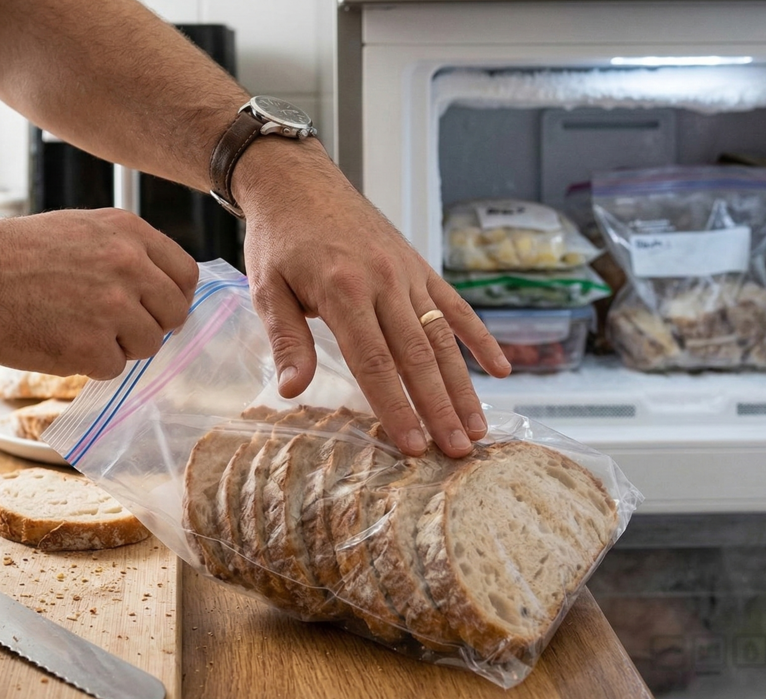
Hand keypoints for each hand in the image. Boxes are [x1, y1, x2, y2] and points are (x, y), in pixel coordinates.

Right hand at [0, 208, 197, 378]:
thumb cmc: (9, 254)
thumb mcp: (78, 230)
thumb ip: (124, 252)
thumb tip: (159, 285)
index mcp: (128, 231)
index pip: (185, 274)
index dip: (173, 297)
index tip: (158, 309)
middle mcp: (128, 265)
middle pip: (173, 314)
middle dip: (150, 326)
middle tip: (116, 328)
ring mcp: (113, 307)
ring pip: (147, 345)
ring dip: (118, 346)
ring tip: (75, 328)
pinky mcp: (92, 346)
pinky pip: (114, 368)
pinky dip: (89, 364)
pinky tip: (58, 341)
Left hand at [235, 142, 510, 457]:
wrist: (297, 180)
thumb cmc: (278, 238)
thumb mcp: (266, 288)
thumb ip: (286, 339)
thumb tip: (291, 391)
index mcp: (344, 291)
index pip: (375, 362)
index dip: (397, 407)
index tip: (415, 446)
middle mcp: (383, 282)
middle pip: (418, 356)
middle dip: (440, 408)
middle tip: (458, 451)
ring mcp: (407, 273)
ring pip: (442, 337)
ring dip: (462, 385)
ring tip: (479, 427)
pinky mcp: (418, 265)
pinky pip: (454, 306)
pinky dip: (479, 338)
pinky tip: (499, 370)